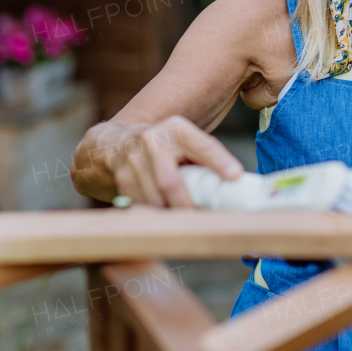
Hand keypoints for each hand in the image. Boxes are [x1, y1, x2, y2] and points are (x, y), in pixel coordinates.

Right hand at [93, 115, 244, 206]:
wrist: (116, 143)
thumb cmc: (164, 147)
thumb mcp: (184, 142)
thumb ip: (205, 158)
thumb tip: (235, 184)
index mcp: (177, 129)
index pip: (202, 145)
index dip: (219, 161)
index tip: (235, 176)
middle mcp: (153, 139)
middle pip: (170, 181)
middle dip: (186, 205)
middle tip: (200, 220)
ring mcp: (133, 158)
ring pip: (154, 199)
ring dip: (169, 214)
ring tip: (183, 222)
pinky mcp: (121, 177)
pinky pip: (140, 205)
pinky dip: (154, 215)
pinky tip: (162, 217)